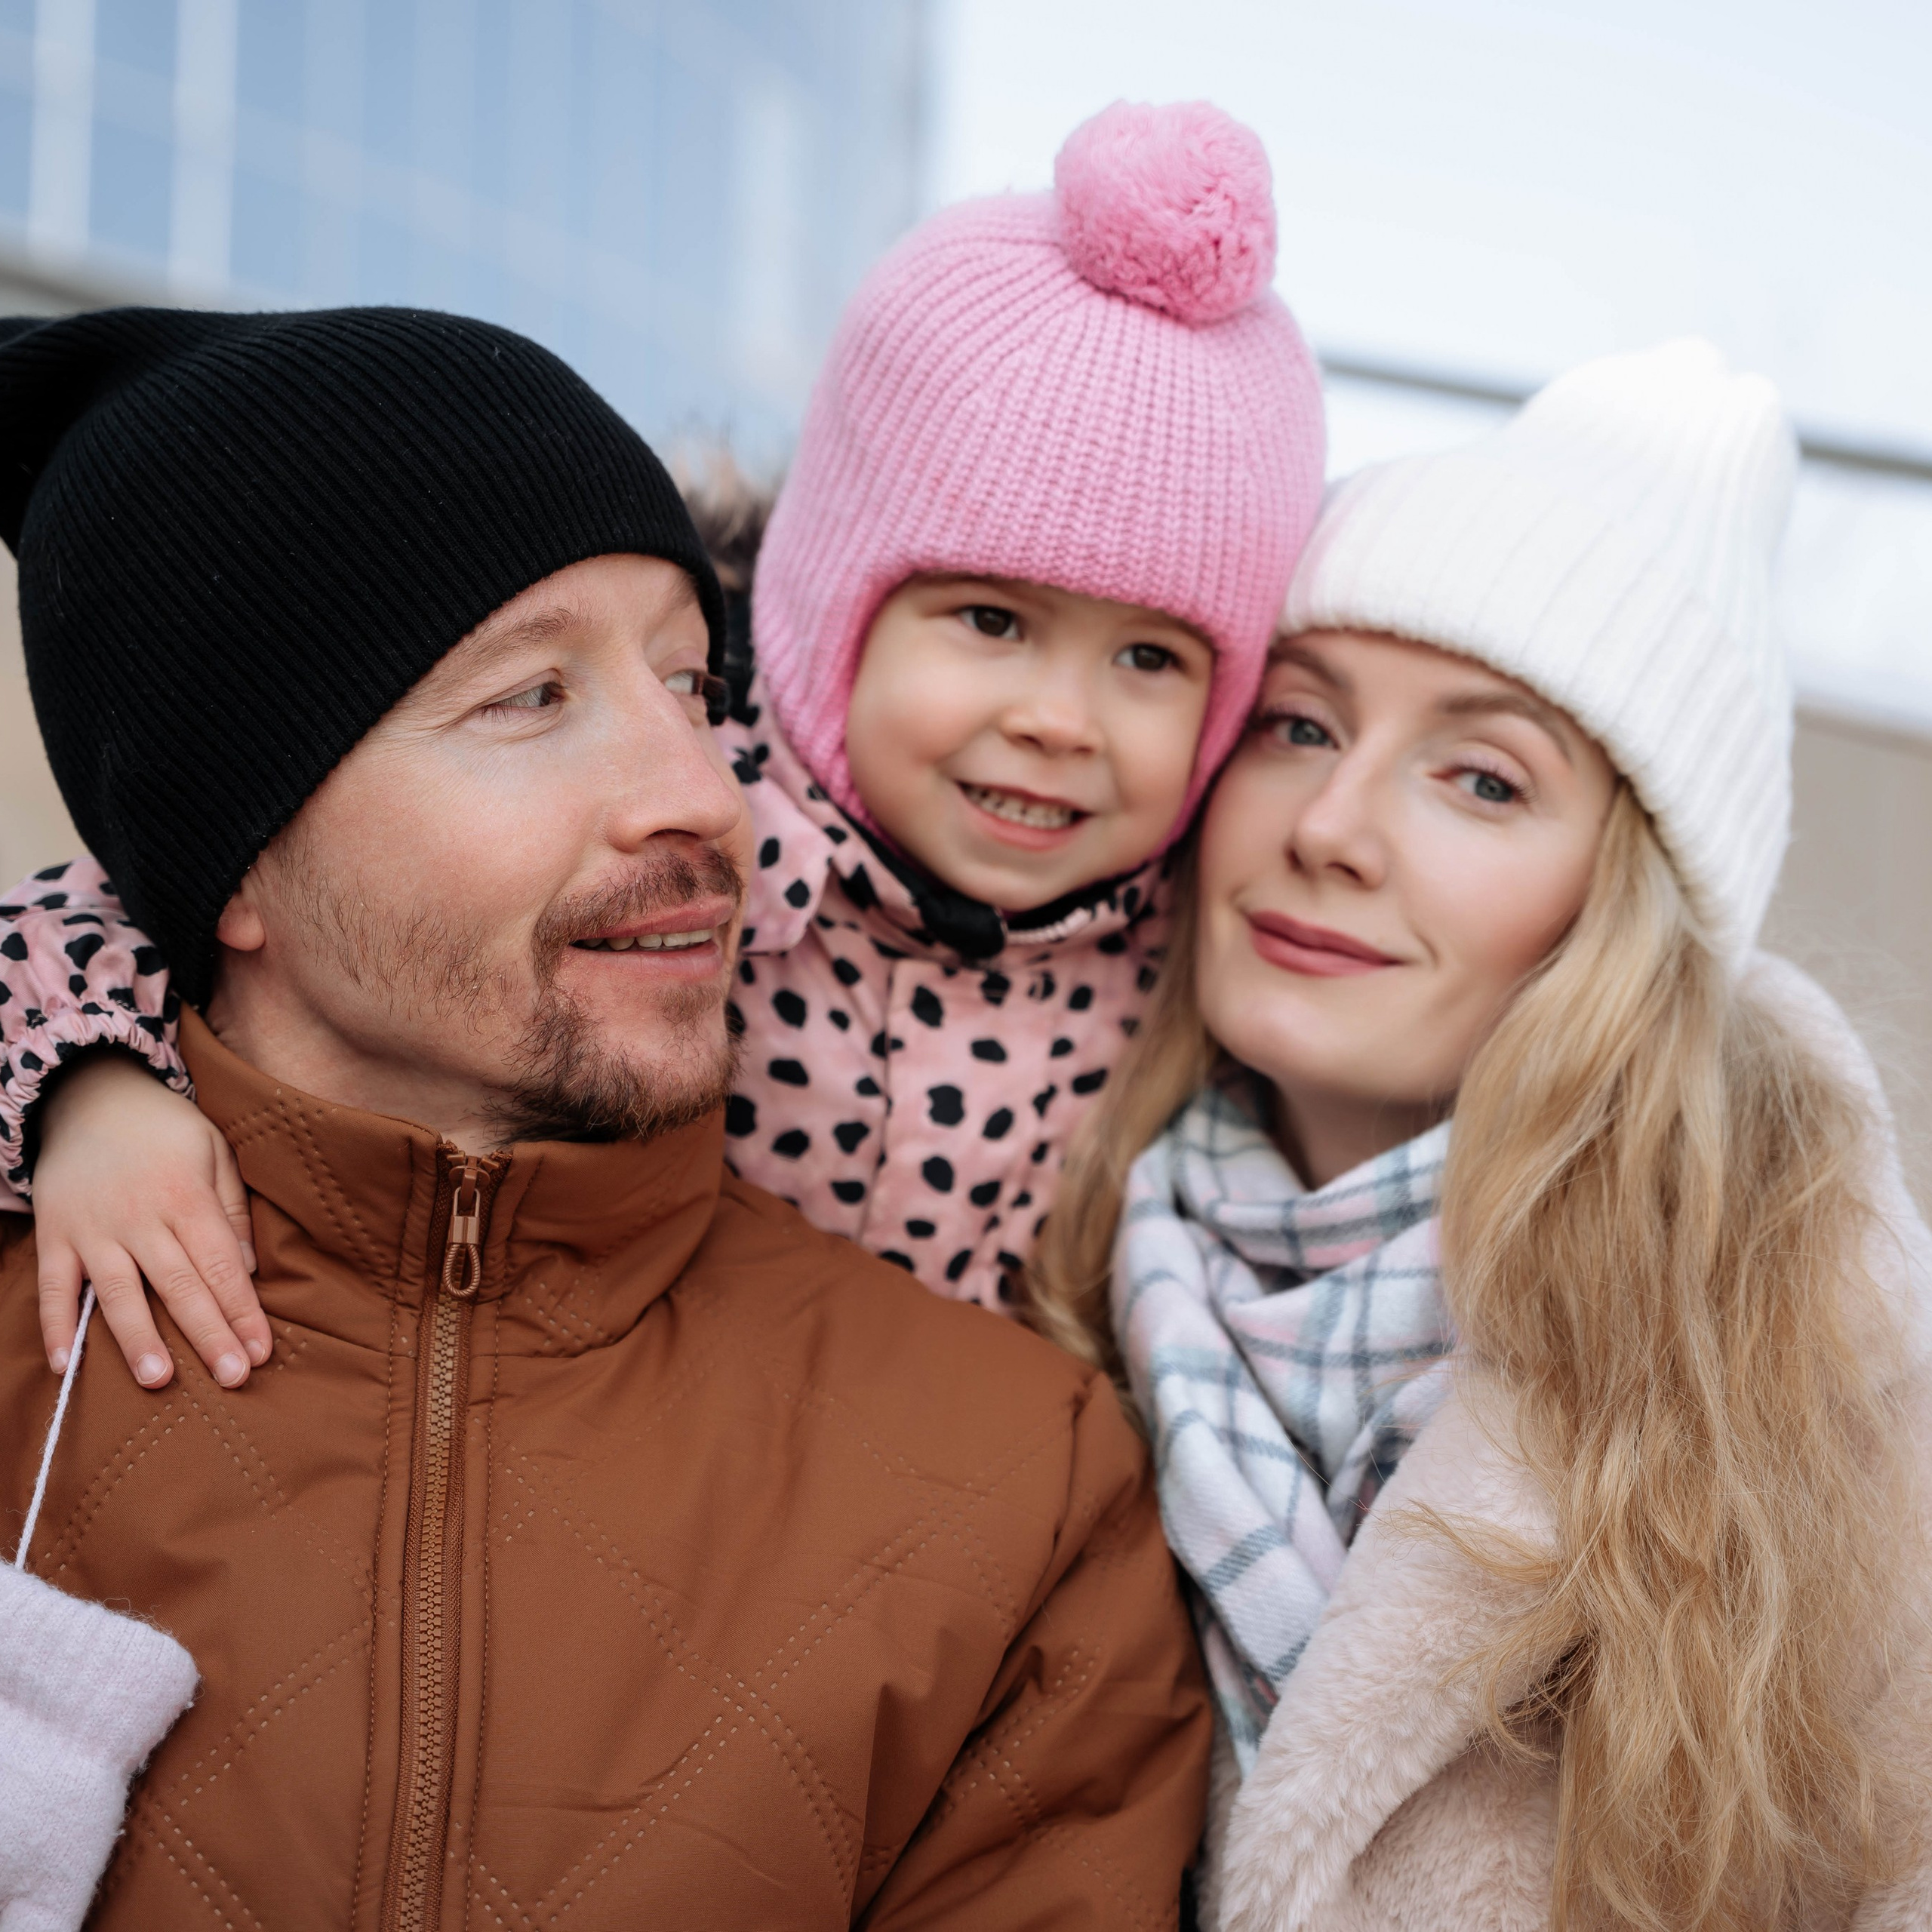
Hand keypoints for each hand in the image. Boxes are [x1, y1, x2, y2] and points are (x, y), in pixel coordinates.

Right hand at [33, 1052, 268, 1388]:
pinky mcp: (55, 1235)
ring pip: (118, 1292)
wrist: (90, 1095)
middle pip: (179, 1285)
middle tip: (233, 1377)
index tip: (262, 1350)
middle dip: (208, 1334)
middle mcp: (140, 1217)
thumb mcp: (215, 1151)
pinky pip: (54, 1286)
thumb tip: (247, 1270)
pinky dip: (55, 1326)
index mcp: (187, 1197)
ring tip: (158, 1380)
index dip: (243, 1311)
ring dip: (138, 1338)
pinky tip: (66, 1364)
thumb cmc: (166, 1129)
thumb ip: (231, 1209)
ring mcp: (93, 1229)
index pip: (222, 1265)